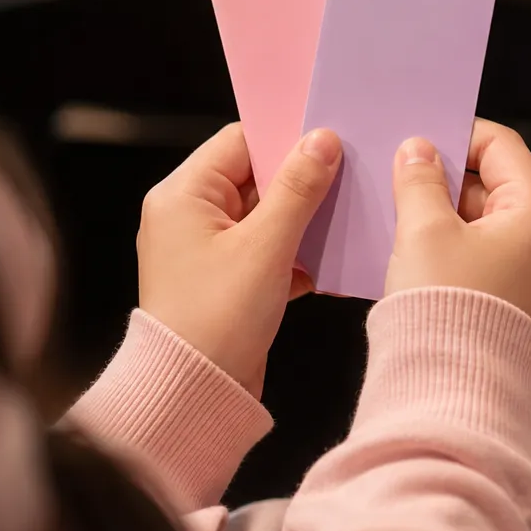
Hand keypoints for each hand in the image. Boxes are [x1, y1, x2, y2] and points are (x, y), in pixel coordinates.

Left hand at [137, 124, 341, 395]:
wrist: (194, 394)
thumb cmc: (217, 318)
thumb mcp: (267, 245)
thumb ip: (298, 188)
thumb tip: (322, 140)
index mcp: (183, 196)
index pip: (240, 141)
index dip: (285, 137)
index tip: (331, 138)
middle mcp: (188, 216)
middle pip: (255, 176)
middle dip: (301, 181)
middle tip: (347, 175)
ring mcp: (205, 249)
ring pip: (266, 214)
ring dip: (303, 219)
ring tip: (342, 218)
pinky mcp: (225, 278)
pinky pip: (266, 247)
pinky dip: (294, 251)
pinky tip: (325, 261)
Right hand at [386, 119, 530, 329]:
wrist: (454, 390)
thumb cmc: (444, 303)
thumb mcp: (423, 230)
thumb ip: (420, 180)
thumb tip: (419, 149)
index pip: (504, 148)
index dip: (460, 136)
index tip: (420, 139)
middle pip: (502, 184)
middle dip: (452, 179)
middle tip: (405, 178)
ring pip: (496, 221)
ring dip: (453, 214)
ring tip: (406, 214)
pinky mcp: (529, 301)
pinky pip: (496, 254)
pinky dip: (463, 244)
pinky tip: (423, 248)